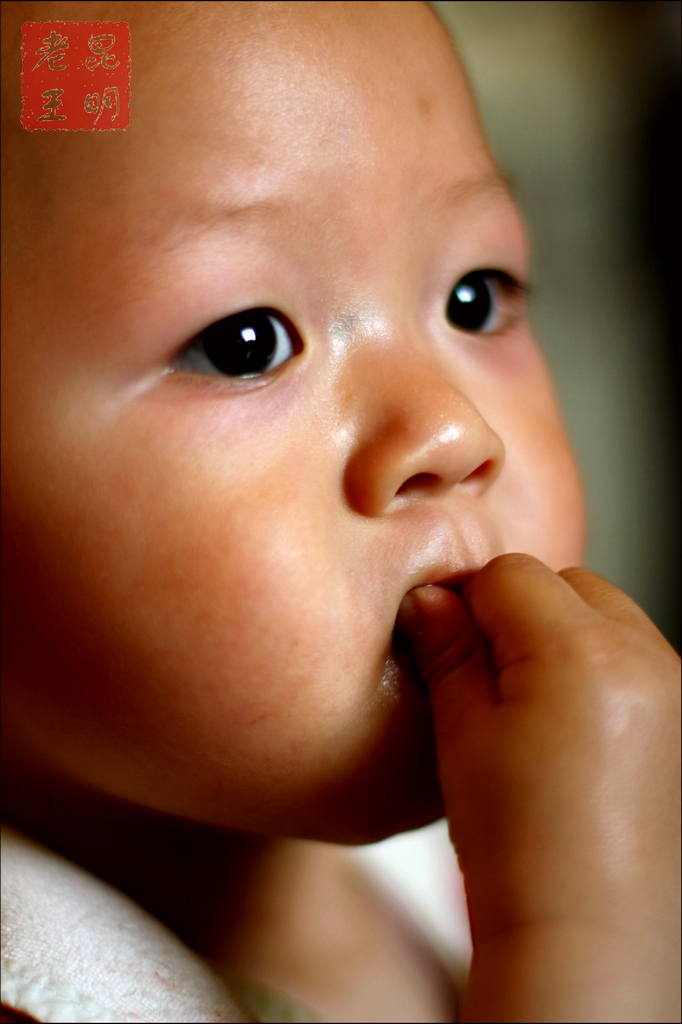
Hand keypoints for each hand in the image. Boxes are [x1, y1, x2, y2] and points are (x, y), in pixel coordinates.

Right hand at [398, 554, 680, 1022]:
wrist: (589, 935)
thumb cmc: (520, 848)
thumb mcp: (461, 735)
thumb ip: (447, 652)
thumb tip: (428, 600)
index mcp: (582, 654)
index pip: (510, 575)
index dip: (466, 602)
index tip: (446, 640)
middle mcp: (646, 658)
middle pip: (566, 584)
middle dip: (522, 612)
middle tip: (489, 676)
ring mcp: (678, 688)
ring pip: (606, 616)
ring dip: (564, 636)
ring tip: (533, 706)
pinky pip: (635, 657)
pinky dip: (600, 669)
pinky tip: (572, 727)